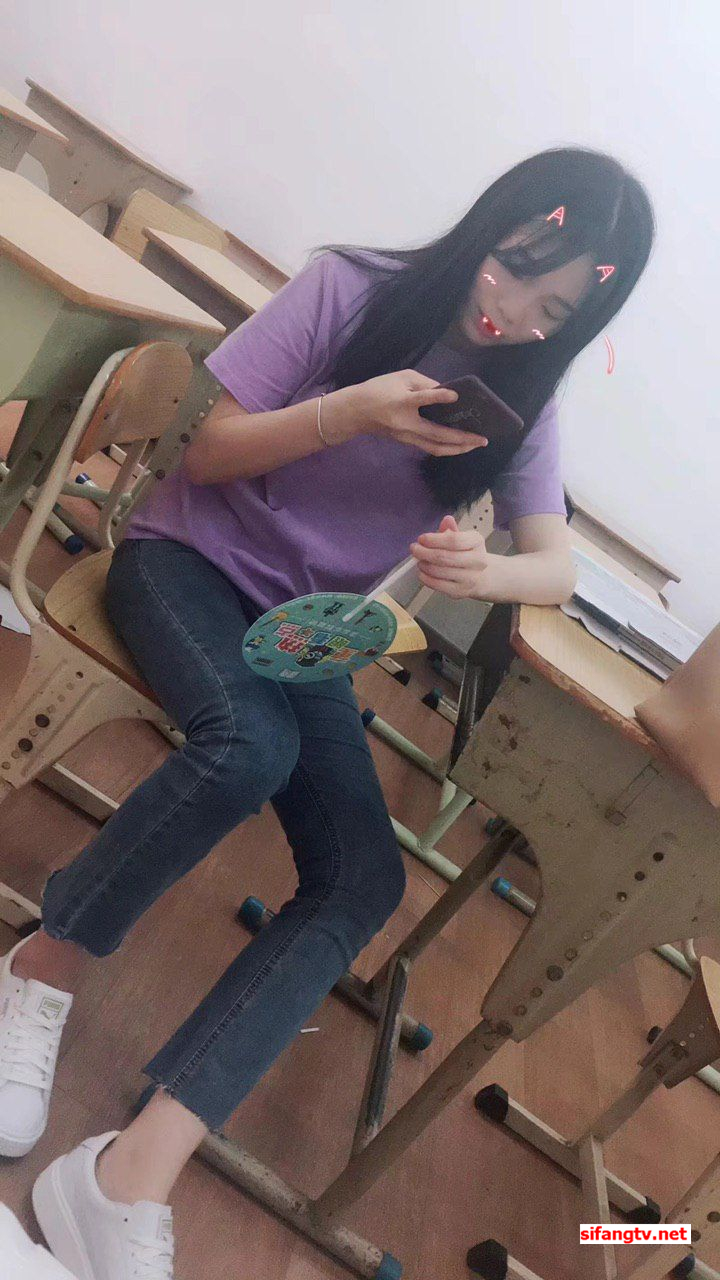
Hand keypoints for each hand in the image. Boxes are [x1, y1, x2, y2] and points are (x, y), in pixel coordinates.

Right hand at [324, 370, 487, 455]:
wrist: (355, 412)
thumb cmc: (378, 389)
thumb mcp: (401, 377)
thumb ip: (425, 384)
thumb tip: (447, 393)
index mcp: (402, 402)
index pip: (423, 399)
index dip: (439, 397)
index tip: (456, 396)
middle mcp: (406, 423)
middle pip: (437, 435)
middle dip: (462, 439)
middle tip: (482, 439)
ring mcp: (407, 436)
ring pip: (435, 448)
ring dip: (457, 449)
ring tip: (474, 445)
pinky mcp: (407, 441)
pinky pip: (430, 447)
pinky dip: (446, 447)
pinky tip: (459, 444)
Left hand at [410, 514, 491, 597]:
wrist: (483, 576)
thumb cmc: (468, 554)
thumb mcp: (463, 538)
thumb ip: (452, 530)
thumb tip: (446, 520)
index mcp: (477, 542)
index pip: (454, 540)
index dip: (434, 539)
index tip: (421, 539)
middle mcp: (477, 561)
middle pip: (444, 557)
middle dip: (424, 552)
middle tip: (415, 549)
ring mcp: (470, 578)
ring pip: (439, 571)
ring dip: (424, 565)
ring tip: (419, 560)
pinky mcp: (461, 591)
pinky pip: (438, 585)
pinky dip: (426, 578)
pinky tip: (422, 573)